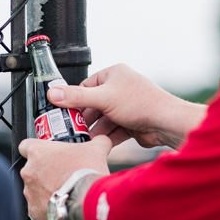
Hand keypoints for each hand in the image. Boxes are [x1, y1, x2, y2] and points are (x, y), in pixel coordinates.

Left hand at [19, 135, 110, 219]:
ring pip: (34, 189)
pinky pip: (38, 207)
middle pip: (32, 169)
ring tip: (64, 192)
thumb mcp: (96, 150)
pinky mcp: (34, 210)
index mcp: (38, 152)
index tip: (46, 154)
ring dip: (46, 190)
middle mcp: (29, 171)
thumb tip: (103, 140)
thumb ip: (98, 141)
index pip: (25, 146)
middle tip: (61, 175)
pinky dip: (48, 207)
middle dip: (44, 172)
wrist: (87, 201)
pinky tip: (62, 205)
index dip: (36, 149)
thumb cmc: (86, 172)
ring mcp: (29, 192)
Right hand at [46, 64, 206, 148]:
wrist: (166, 123)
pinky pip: (113, 130)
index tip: (63, 112)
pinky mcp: (131, 123)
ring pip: (103, 119)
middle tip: (71, 129)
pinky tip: (97, 145)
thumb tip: (52, 93)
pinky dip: (106, 137)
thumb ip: (76, 97)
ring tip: (82, 140)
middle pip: (94, 105)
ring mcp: (127, 106)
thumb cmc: (141, 103)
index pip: (86, 85)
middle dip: (85, 119)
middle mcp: (120, 88)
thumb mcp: (103, 98)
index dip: (75, 99)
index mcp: (114, 74)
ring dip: (95, 130)